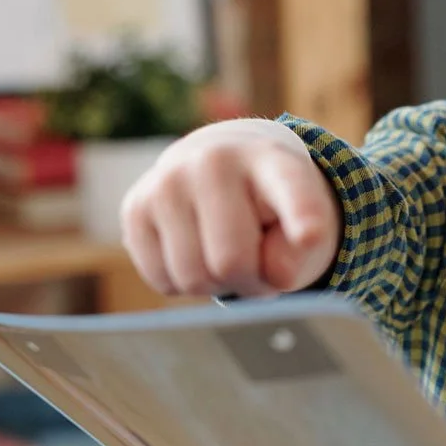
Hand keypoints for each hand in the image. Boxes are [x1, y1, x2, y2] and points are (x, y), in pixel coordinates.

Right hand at [121, 119, 340, 298]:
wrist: (216, 167)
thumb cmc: (267, 207)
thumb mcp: (303, 227)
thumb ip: (301, 256)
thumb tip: (273, 273)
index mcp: (272, 161)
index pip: (290, 190)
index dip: (302, 215)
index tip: (311, 235)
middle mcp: (214, 160)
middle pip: (231, 262)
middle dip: (248, 281)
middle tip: (256, 263)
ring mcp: (167, 180)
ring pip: (192, 278)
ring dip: (215, 285)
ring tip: (226, 255)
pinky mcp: (135, 207)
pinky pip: (162, 280)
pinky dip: (183, 284)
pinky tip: (194, 252)